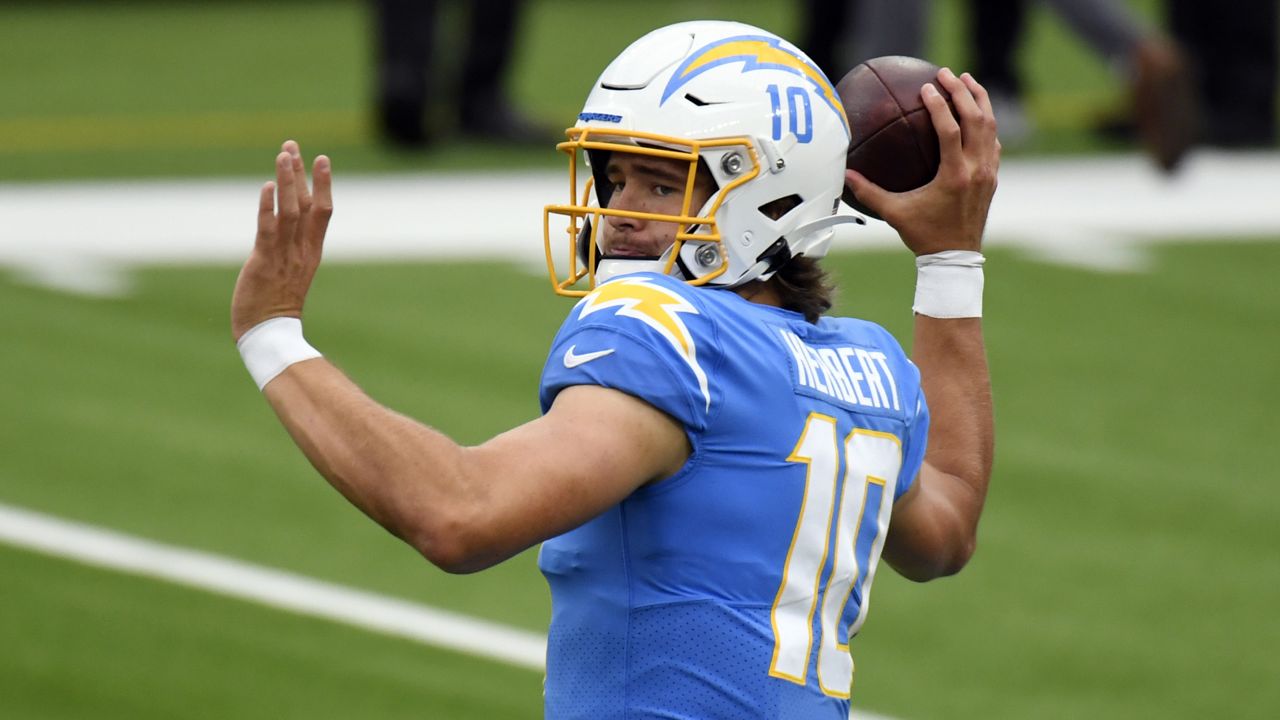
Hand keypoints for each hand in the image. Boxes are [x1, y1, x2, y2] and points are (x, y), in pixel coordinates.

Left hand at [231, 140, 332, 341]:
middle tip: (292, 145)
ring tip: (284, 154)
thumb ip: (290, 249)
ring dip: (288, 181)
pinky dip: (269, 207)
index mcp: (311, 251)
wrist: (268, 333)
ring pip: (291, 211)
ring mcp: (285, 255)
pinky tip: (267, 186)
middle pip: (307, 204)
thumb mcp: (290, 272)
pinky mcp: (265, 262)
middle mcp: (302, 250)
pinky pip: (269, 230)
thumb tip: (284, 229)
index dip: (323, 184)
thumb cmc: (275, 306)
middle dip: (300, 173)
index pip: (322, 211)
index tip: (320, 158)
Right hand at [845, 68, 999, 255]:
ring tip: (967, 81)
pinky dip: (986, 124)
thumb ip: (869, 193)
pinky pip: (993, 142)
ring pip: (990, 127)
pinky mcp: (993, 177)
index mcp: (954, 175)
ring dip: (980, 100)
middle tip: (946, 73)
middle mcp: (976, 169)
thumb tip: (845, 175)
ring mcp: (988, 172)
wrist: (955, 258)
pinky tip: (977, 114)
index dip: (940, 104)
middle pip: (976, 119)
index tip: (927, 87)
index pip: (950, 129)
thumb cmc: (924, 235)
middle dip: (962, 91)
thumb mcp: (894, 213)